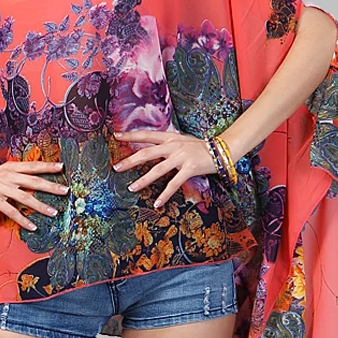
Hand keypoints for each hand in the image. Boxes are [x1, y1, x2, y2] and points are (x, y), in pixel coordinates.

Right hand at [0, 160, 68, 231]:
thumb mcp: (2, 171)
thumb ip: (17, 173)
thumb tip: (34, 176)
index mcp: (12, 167)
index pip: (33, 166)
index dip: (48, 166)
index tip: (62, 167)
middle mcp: (9, 176)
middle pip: (34, 181)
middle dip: (51, 186)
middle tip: (65, 190)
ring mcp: (2, 188)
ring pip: (26, 198)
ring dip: (41, 206)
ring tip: (53, 212)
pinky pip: (12, 212)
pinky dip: (23, 220)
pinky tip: (33, 226)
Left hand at [112, 129, 233, 208]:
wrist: (222, 149)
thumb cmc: (199, 147)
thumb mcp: (181, 141)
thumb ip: (167, 144)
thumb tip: (151, 148)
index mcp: (170, 137)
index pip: (147, 135)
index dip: (131, 135)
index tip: (116, 135)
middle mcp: (173, 146)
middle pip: (147, 153)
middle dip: (130, 160)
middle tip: (116, 167)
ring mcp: (181, 157)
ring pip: (158, 169)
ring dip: (144, 180)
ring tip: (132, 188)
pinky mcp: (190, 168)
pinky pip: (174, 183)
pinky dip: (165, 194)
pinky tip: (157, 202)